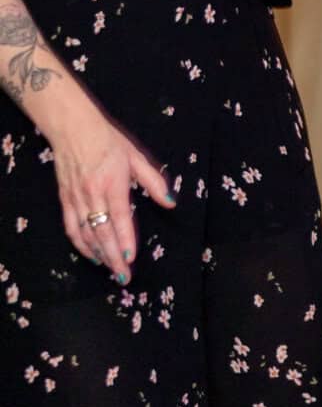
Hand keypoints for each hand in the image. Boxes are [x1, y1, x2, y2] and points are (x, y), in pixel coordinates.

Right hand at [49, 98, 172, 284]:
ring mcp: (76, 198)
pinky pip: (71, 227)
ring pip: (86, 234)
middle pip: (102, 232)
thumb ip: (154, 181)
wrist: (73, 129)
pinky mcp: (65, 200)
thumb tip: (171, 202)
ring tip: (111, 270)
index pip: (120, 217)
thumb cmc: (109, 141)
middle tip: (124, 276)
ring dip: (99, 254)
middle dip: (114, 257)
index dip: (125, 239)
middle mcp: (93, 194)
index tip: (131, 257)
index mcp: (113, 183)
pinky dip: (81, 244)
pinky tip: (92, 255)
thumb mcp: (136, 157)